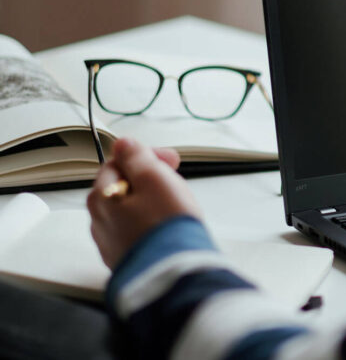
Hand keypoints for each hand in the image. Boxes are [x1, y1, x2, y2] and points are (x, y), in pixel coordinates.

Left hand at [87, 138, 202, 268]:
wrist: (172, 272)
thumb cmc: (166, 225)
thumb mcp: (155, 178)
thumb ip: (137, 157)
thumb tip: (123, 143)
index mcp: (101, 196)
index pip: (118, 162)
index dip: (147, 156)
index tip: (172, 160)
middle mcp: (98, 219)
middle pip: (122, 186)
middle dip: (149, 179)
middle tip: (176, 180)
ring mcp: (110, 242)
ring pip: (129, 209)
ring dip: (150, 201)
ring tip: (175, 206)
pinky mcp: (125, 258)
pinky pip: (135, 231)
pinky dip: (150, 223)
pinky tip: (167, 226)